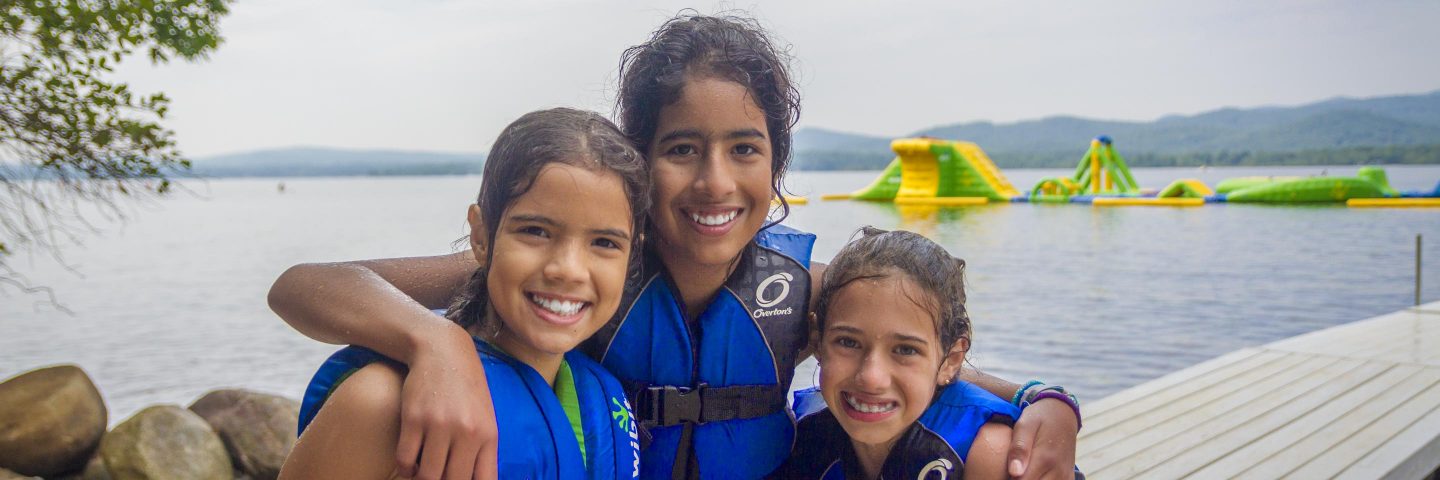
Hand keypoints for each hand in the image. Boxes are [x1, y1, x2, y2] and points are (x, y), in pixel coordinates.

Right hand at [395, 330, 497, 479]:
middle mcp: (467, 432)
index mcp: (488, 435)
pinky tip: (410, 463)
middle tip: (437, 476)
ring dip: (422, 478)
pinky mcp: (414, 419)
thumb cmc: (466, 388)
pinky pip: (405, 460)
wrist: (443, 351)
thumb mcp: (486, 417)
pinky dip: (405, 467)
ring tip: (422, 472)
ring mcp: (439, 425)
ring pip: (427, 476)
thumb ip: (483, 450)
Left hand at [1008, 397, 1078, 479]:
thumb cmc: (1039, 417)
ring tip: (1020, 471)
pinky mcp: (1068, 478)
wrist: (1063, 413)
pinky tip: (1033, 474)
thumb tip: (1014, 472)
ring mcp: (1065, 477)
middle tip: (1011, 470)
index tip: (1003, 473)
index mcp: (1045, 458)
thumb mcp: (1025, 424)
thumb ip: (1019, 448)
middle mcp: (1058, 471)